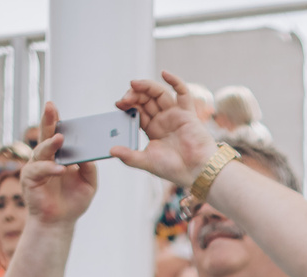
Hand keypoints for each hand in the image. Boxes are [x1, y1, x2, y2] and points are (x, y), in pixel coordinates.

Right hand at [20, 103, 100, 228]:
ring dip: (50, 144)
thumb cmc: (73, 202)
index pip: (57, 134)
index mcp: (59, 155)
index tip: (56, 107)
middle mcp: (45, 158)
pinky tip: (60, 168)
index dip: (56, 121)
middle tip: (50, 106)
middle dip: (48, 120)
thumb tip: (88, 154)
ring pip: (41, 151)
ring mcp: (36, 167)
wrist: (60, 223)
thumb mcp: (89, 183)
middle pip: (46, 135)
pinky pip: (39, 170)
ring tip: (60, 138)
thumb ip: (89, 168)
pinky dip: (50, 168)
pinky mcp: (30, 179)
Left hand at [113, 72, 223, 189]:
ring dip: (147, 86)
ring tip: (135, 84)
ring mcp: (175, 115)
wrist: (196, 173)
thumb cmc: (174, 169)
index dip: (128, 105)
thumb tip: (111, 151)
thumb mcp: (146, 161)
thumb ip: (129, 156)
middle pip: (147, 99)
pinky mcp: (187, 113)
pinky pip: (182, 93)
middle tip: (126, 97)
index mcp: (153, 129)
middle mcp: (163, 120)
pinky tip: (164, 73)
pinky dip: (175, 81)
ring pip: (159, 93)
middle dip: (135, 95)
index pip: (138, 111)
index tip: (118, 104)